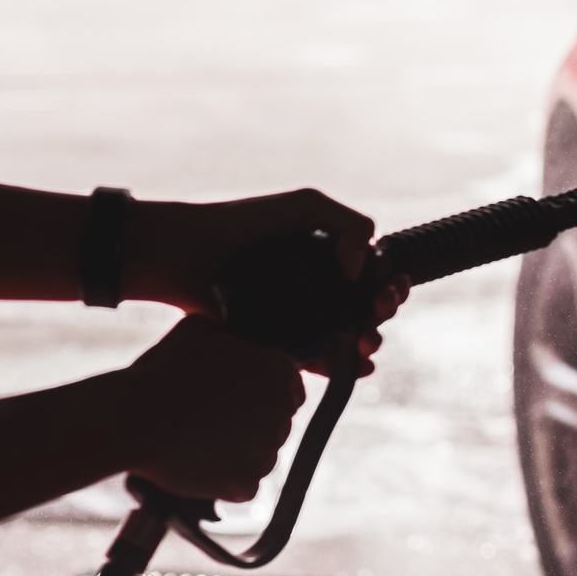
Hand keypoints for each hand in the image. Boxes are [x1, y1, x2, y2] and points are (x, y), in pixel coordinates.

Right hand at [117, 316, 306, 503]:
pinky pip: (244, 484)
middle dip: (250, 423)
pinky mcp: (245, 483)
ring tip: (200, 442)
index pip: (289, 387)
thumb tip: (225, 334)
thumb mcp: (198, 330)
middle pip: (275, 423)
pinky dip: (225, 481)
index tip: (240, 399)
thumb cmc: (162, 372)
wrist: (132, 418)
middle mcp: (282, 411)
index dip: (263, 393)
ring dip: (238, 452)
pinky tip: (200, 465)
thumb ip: (227, 335)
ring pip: (260, 455)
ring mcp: (266, 450)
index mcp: (279, 370)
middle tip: (213, 421)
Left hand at [127, 189, 407, 374]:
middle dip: (383, 310)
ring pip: (347, 337)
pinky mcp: (278, 344)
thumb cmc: (244, 224)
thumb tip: (361, 270)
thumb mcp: (305, 207)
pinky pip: (315, 359)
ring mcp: (300, 318)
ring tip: (365, 342)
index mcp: (330, 256)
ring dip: (367, 342)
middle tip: (379, 309)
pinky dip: (341, 368)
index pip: (375, 274)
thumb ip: (349, 224)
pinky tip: (356, 368)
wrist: (185, 254)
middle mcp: (319, 289)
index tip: (389, 286)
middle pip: (367, 307)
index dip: (391, 282)